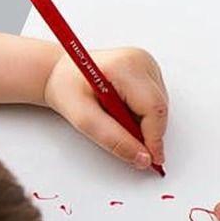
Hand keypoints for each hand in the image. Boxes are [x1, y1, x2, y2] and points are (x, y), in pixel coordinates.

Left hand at [43, 47, 167, 170]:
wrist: (60, 74)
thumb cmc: (67, 89)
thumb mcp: (83, 119)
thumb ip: (114, 139)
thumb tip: (143, 158)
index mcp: (125, 66)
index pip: (153, 108)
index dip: (155, 138)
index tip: (152, 160)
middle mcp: (141, 60)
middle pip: (159, 108)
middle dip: (147, 133)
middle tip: (126, 143)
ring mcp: (147, 63)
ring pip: (159, 107)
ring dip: (143, 124)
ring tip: (114, 119)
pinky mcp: (148, 70)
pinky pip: (155, 102)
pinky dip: (142, 115)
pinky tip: (121, 110)